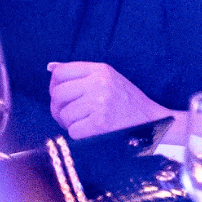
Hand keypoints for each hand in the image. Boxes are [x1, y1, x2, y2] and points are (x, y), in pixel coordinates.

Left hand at [48, 61, 181, 140]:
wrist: (150, 120)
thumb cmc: (126, 100)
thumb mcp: (107, 78)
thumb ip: (80, 73)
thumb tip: (50, 67)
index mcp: (101, 69)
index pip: (61, 72)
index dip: (55, 86)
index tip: (63, 96)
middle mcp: (99, 82)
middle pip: (57, 94)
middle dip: (58, 108)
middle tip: (69, 115)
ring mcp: (100, 102)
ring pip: (63, 115)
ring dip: (69, 123)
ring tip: (84, 122)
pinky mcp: (100, 123)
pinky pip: (72, 131)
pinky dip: (78, 134)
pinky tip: (91, 131)